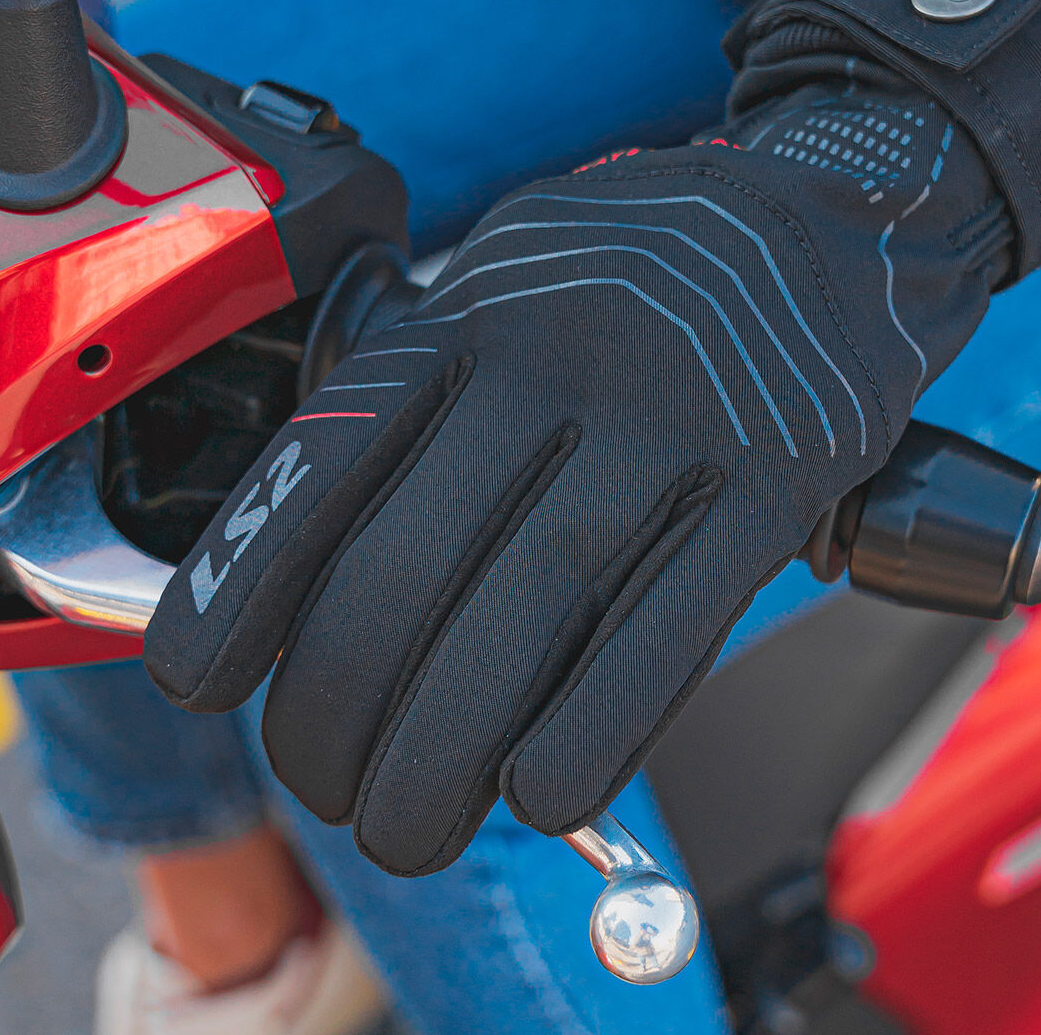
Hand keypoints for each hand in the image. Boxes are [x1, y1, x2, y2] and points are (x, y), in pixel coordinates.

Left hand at [145, 86, 1005, 874]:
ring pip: (525, 611)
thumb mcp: (509, 281)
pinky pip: (668, 625)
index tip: (204, 682)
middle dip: (340, 715)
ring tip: (409, 826)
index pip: (322, 468)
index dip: (243, 593)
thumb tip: (312, 557)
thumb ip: (422, 397)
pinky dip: (591, 729)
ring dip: (441, 754)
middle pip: (406, 569)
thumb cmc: (652, 272)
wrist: (836, 215)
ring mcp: (670, 419)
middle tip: (335, 790)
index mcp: (470, 315)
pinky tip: (540, 797)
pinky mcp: (773, 479)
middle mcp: (554, 360)